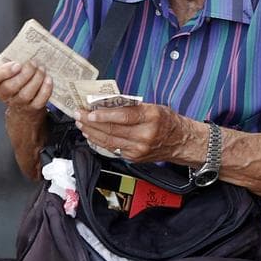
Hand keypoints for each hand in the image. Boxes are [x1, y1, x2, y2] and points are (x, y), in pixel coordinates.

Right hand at [0, 60, 52, 120]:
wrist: (20, 93)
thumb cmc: (13, 73)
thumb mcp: (6, 62)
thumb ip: (11, 56)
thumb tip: (27, 49)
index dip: (5, 71)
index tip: (17, 64)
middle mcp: (2, 93)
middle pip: (10, 87)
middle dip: (25, 74)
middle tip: (33, 63)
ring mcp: (16, 102)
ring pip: (25, 95)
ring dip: (36, 80)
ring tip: (42, 69)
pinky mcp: (30, 108)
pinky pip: (38, 101)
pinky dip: (45, 89)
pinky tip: (48, 79)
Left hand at [75, 103, 196, 163]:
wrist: (180, 142)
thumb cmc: (166, 121)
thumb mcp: (153, 107)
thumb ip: (131, 106)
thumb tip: (106, 103)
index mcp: (151, 118)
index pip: (124, 116)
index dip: (104, 115)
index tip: (90, 112)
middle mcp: (144, 135)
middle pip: (112, 130)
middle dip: (91, 122)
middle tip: (79, 115)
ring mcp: (138, 149)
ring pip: (109, 141)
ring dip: (92, 132)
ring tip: (81, 124)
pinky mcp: (133, 157)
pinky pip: (112, 149)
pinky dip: (99, 141)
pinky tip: (92, 135)